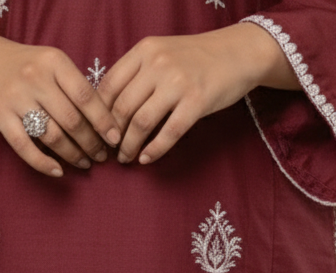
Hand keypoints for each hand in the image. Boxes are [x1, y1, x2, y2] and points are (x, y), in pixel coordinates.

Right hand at [0, 31, 121, 177]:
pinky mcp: (0, 116)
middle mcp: (36, 77)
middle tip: (101, 156)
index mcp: (54, 62)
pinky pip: (25, 147)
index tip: (115, 139)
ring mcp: (16, 97)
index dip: (103, 121)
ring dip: (72, 155)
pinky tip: (58, 171)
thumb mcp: (52, 64)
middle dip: (90, 143)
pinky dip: (43, 163)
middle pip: (71, 120)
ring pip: (52, 136)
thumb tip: (104, 121)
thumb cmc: (26, 66)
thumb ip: (74, 86)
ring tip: (85, 163)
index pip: (86, 96)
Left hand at [98, 22, 299, 165]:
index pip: (109, 85)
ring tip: (126, 157)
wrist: (238, 52)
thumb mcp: (162, 53)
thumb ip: (137, 72)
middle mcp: (158, 63)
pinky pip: (169, 133)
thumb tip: (108, 106)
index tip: (97, 131)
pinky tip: (146, 159)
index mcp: (145, 50)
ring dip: (129, 146)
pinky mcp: (197, 102)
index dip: (98, 114)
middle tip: (110, 150)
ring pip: (141, 122)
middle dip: (112, 135)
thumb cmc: (196, 58)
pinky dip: (154, 150)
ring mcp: (178, 83)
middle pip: (122, 107)